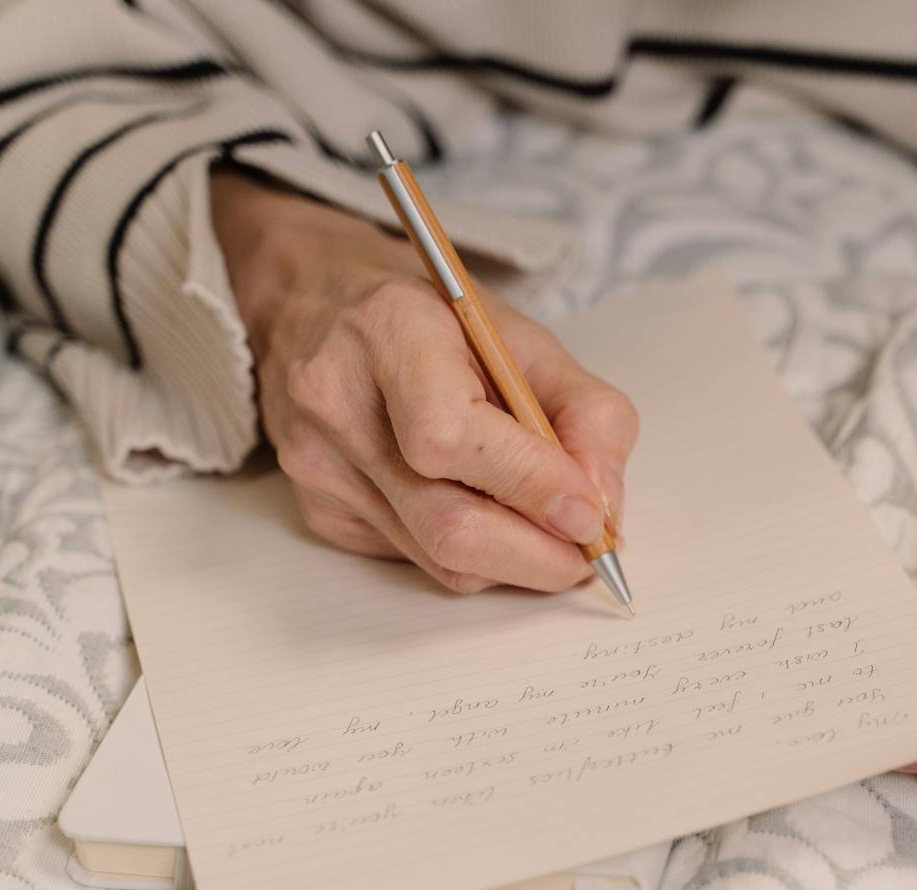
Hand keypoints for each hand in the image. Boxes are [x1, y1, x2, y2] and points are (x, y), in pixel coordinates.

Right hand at [209, 169, 635, 592]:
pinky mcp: (319, 508)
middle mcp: (337, 403)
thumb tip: (601, 507)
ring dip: (514, 560)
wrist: (315, 303)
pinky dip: (471, 554)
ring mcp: (319, 464)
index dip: (532, 486)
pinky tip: (482, 509)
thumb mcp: (526, 338)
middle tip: (590, 553)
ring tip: (548, 530)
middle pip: (448, 524)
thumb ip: (586, 415)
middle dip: (539, 555)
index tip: (592, 516)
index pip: (452, 440)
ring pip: (439, 558)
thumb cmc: (430, 319)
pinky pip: (416, 559)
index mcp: (389, 333)